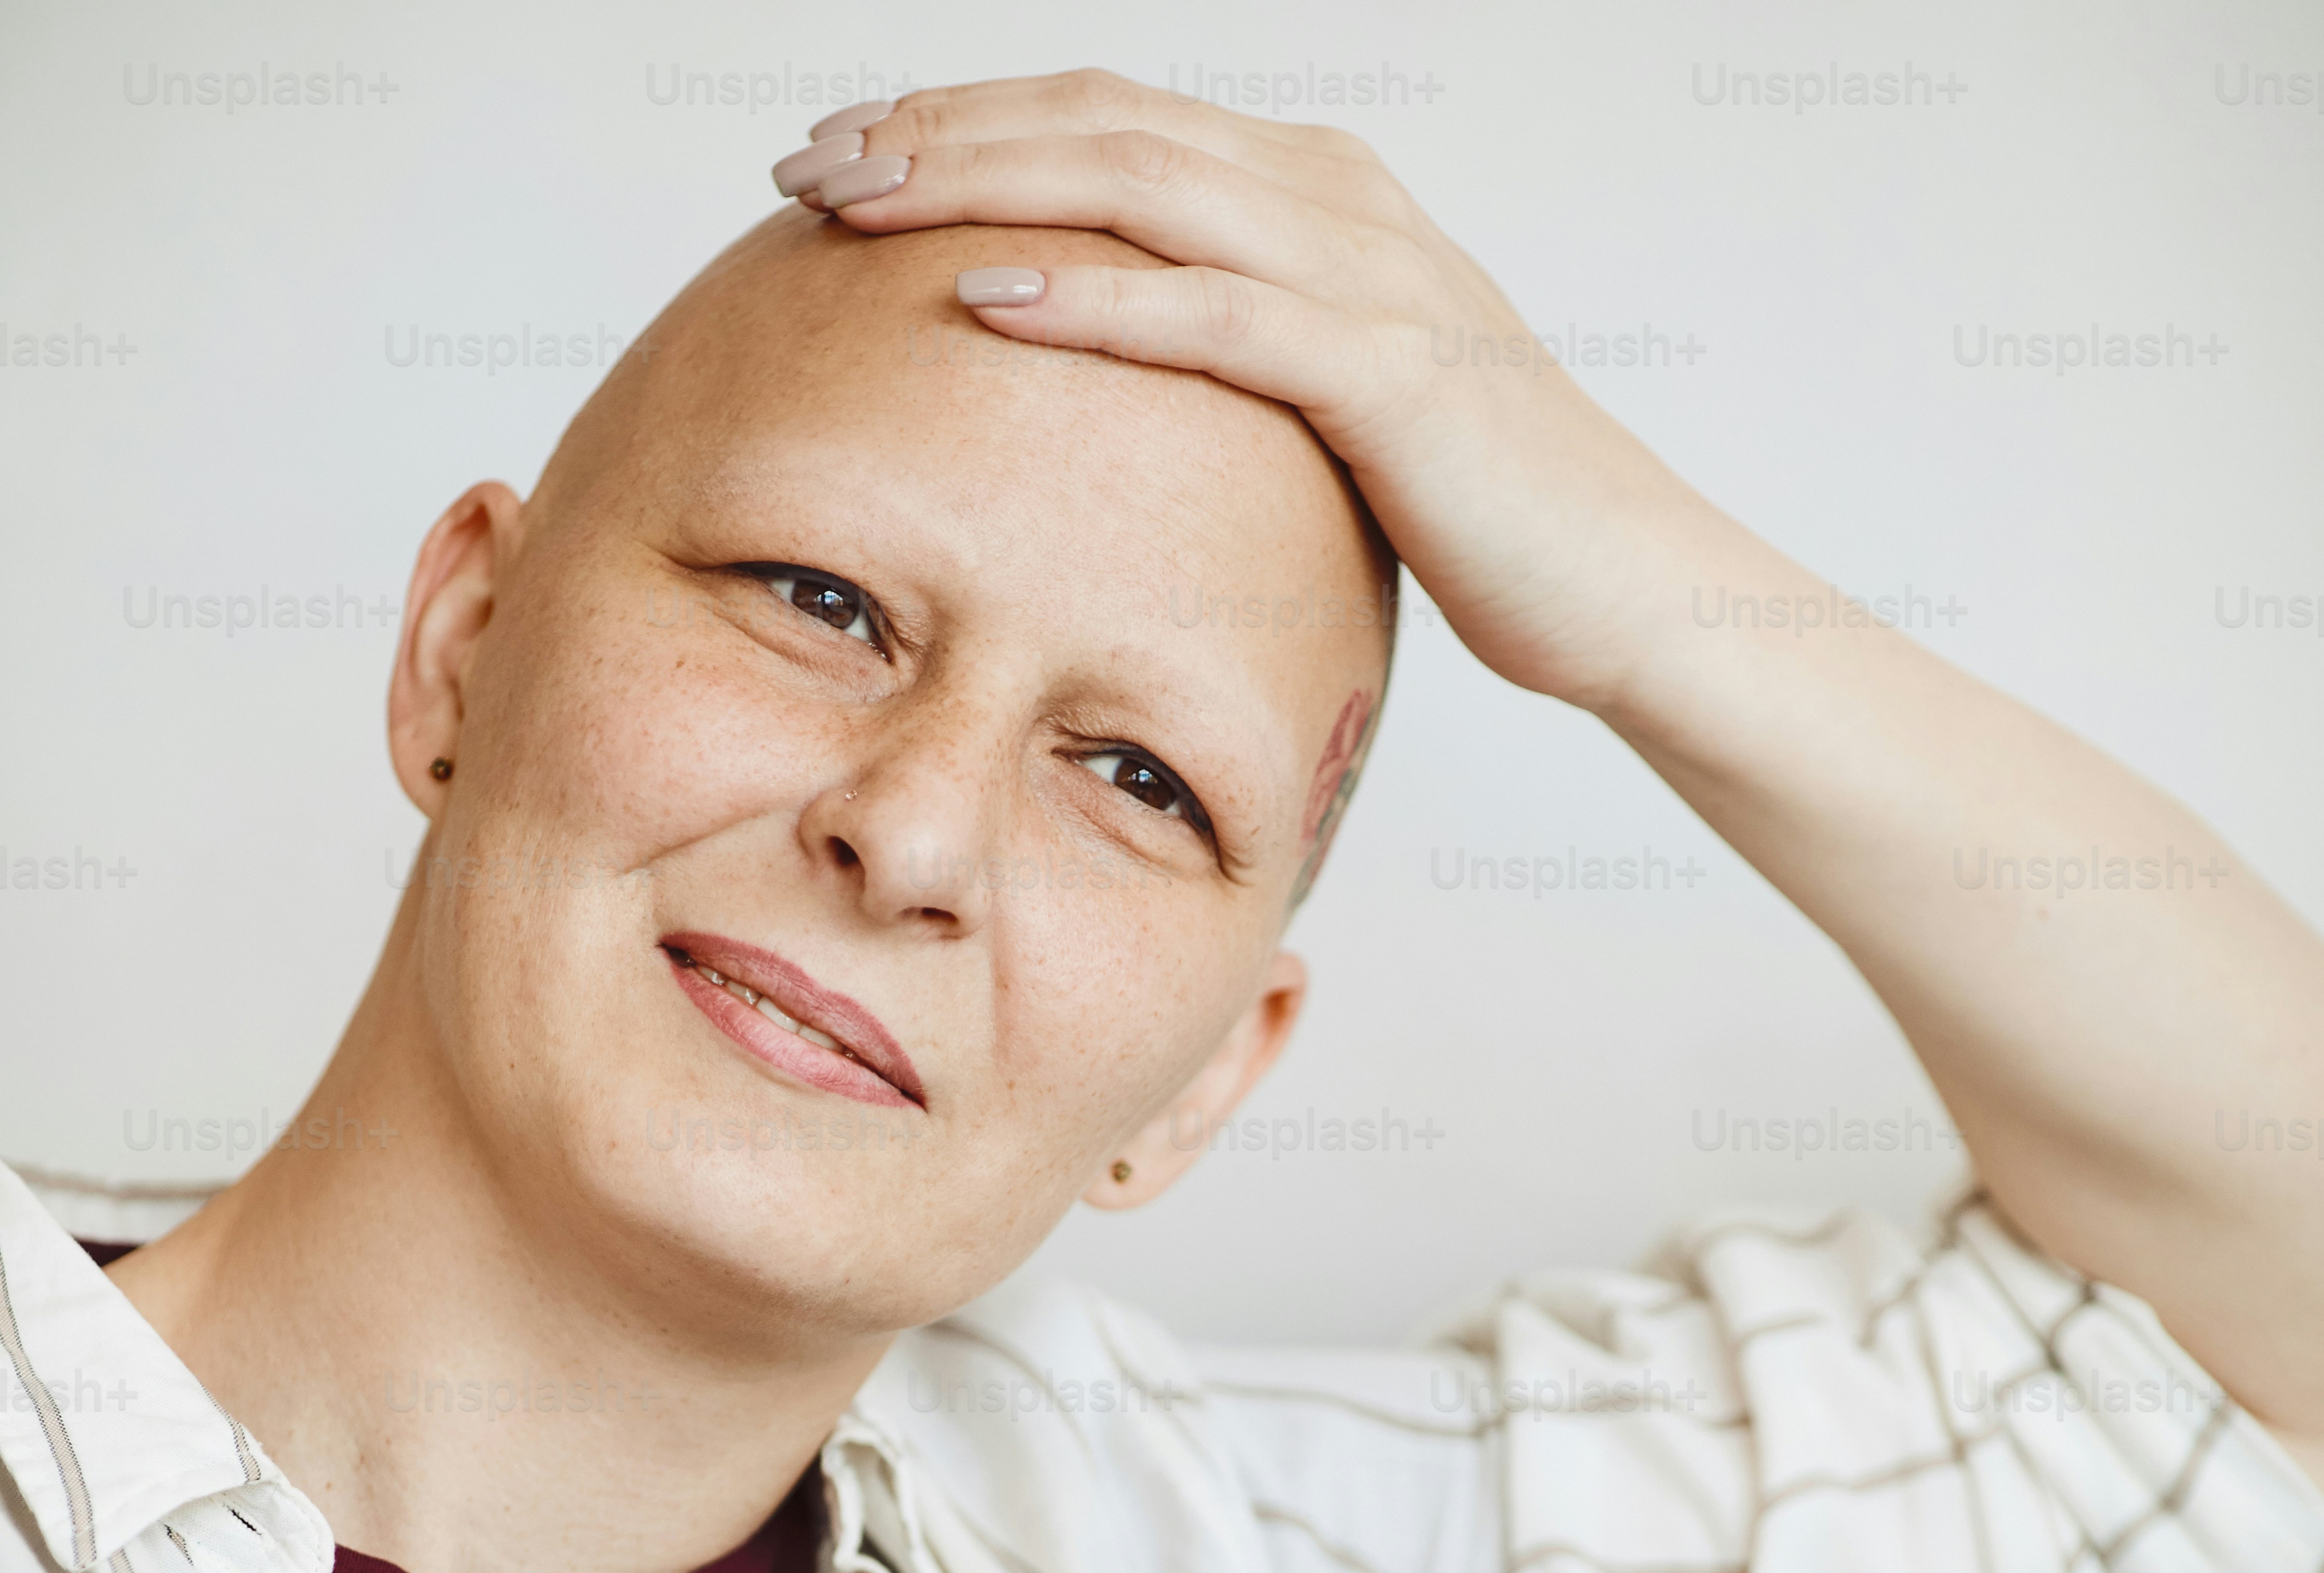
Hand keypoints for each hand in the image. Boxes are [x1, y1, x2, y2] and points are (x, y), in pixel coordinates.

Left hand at [770, 68, 1699, 710]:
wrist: (1624, 583)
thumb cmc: (1479, 520)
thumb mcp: (1331, 412)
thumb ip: (1239, 357)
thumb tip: (1123, 374)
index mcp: (1312, 195)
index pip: (1106, 118)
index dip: (967, 120)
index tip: (846, 153)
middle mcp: (1332, 197)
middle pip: (1098, 122)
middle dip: (939, 130)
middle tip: (808, 161)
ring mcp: (1364, 272)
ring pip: (1137, 185)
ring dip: (984, 184)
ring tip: (858, 203)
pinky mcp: (1384, 368)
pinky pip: (1214, 315)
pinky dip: (1095, 300)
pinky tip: (987, 299)